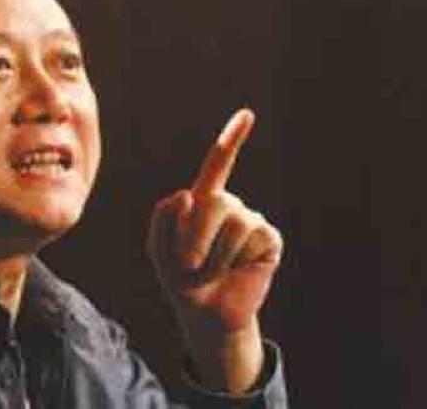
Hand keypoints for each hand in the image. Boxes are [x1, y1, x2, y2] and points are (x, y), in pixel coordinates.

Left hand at [146, 108, 282, 391]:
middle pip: (215, 200)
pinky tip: (235, 269)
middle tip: (187, 265)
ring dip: (213, 255)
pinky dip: (233, 260)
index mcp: (203, 200)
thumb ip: (163, 217)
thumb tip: (188, 194)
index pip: (218, 164)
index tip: (247, 115)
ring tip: (210, 271)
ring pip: (234, 222)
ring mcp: (251, 220)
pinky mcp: (268, 239)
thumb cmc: (180, 277)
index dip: (232, 139)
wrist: (205, 311)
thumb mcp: (158, 247)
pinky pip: (252, 238)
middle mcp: (230, 204)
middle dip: (195, 236)